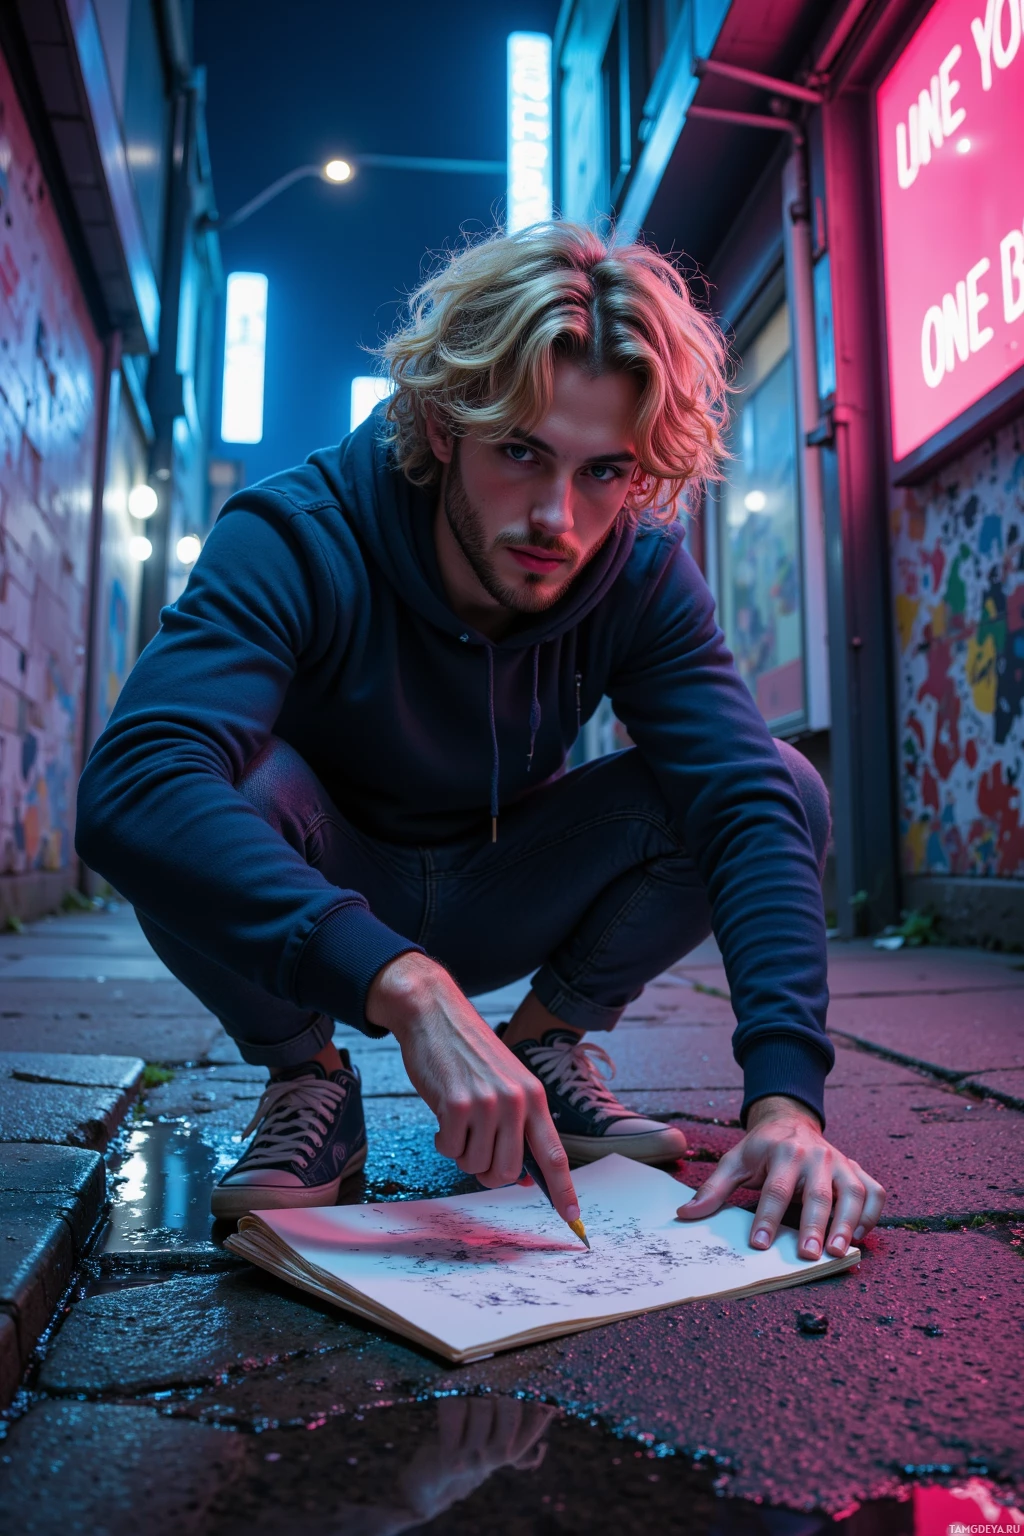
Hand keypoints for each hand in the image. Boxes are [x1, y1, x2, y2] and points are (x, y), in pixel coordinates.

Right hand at [366, 952, 579, 1223]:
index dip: (564, 1190)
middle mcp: (517, 1102)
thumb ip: (518, 1126)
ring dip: (462, 1153)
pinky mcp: (456, 1104)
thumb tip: (521, 1177)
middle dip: (489, 1172)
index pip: (555, 1154)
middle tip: (474, 1148)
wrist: (435, 1014)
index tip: (574, 1219)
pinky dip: (443, 1142)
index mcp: (535, 1097)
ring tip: (459, 1122)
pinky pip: (450, 1151)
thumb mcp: (506, 1084)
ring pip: (477, 1166)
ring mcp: (488, 1103)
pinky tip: (443, 1115)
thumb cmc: (469, 1054)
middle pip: (509, 1172)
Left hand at [675, 1094, 885, 1259]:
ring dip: (847, 1223)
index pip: (776, 1189)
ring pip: (853, 1193)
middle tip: (806, 1255)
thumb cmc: (761, 1148)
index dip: (767, 1217)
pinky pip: (874, 1191)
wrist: (790, 1120)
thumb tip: (685, 1215)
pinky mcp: (856, 1170)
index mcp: (783, 1152)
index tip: (759, 1243)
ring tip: (837, 1252)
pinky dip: (872, 1215)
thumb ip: (713, 1189)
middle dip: (813, 1225)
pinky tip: (859, 1237)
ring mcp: (840, 1162)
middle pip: (818, 1193)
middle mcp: (816, 1156)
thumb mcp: (734, 1161)